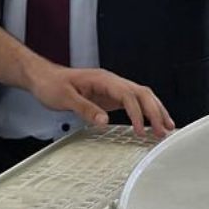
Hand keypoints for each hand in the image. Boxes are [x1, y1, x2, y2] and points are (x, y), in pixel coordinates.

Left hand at [25, 63, 173, 137]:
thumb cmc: (50, 84)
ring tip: (167, 128)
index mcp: (102, 79)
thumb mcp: (64, 97)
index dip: (137, 112)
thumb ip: (85, 108)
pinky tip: (150, 123)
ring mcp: (111, 88)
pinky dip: (145, 112)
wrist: (41, 77)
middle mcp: (110, 81)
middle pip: (141, 93)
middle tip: (163, 132)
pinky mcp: (109, 96)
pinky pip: (133, 102)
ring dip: (155, 110)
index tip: (141, 130)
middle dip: (155, 111)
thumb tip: (104, 121)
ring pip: (140, 96)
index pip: (127, 94)